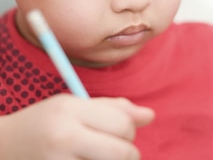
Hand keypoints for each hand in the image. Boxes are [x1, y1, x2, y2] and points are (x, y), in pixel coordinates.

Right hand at [0, 94, 153, 159]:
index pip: (123, 123)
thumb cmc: (45, 123)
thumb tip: (150, 116)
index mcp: (71, 110)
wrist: (3, 147)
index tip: (122, 131)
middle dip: (128, 153)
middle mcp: (64, 136)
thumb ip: (114, 108)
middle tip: (116, 150)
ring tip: (100, 156)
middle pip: (122, 152)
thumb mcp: (74, 105)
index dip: (130, 129)